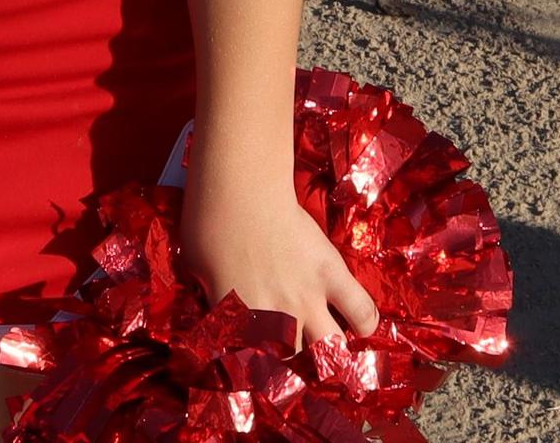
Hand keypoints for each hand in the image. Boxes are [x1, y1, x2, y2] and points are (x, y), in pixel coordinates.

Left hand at [179, 190, 379, 351]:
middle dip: (292, 371)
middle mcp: (276, 319)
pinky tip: (359, 327)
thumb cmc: (208, 219)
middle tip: (292, 361)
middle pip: (293, 367)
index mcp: (239, 322)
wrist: (240, 184)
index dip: (253, 376)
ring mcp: (308, 298)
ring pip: (332, 352)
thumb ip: (211, 297)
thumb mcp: (194, 266)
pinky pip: (362, 311)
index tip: (255, 371)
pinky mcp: (332, 274)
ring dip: (331, 358)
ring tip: (329, 355)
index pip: (248, 369)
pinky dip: (365, 324)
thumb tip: (217, 311)